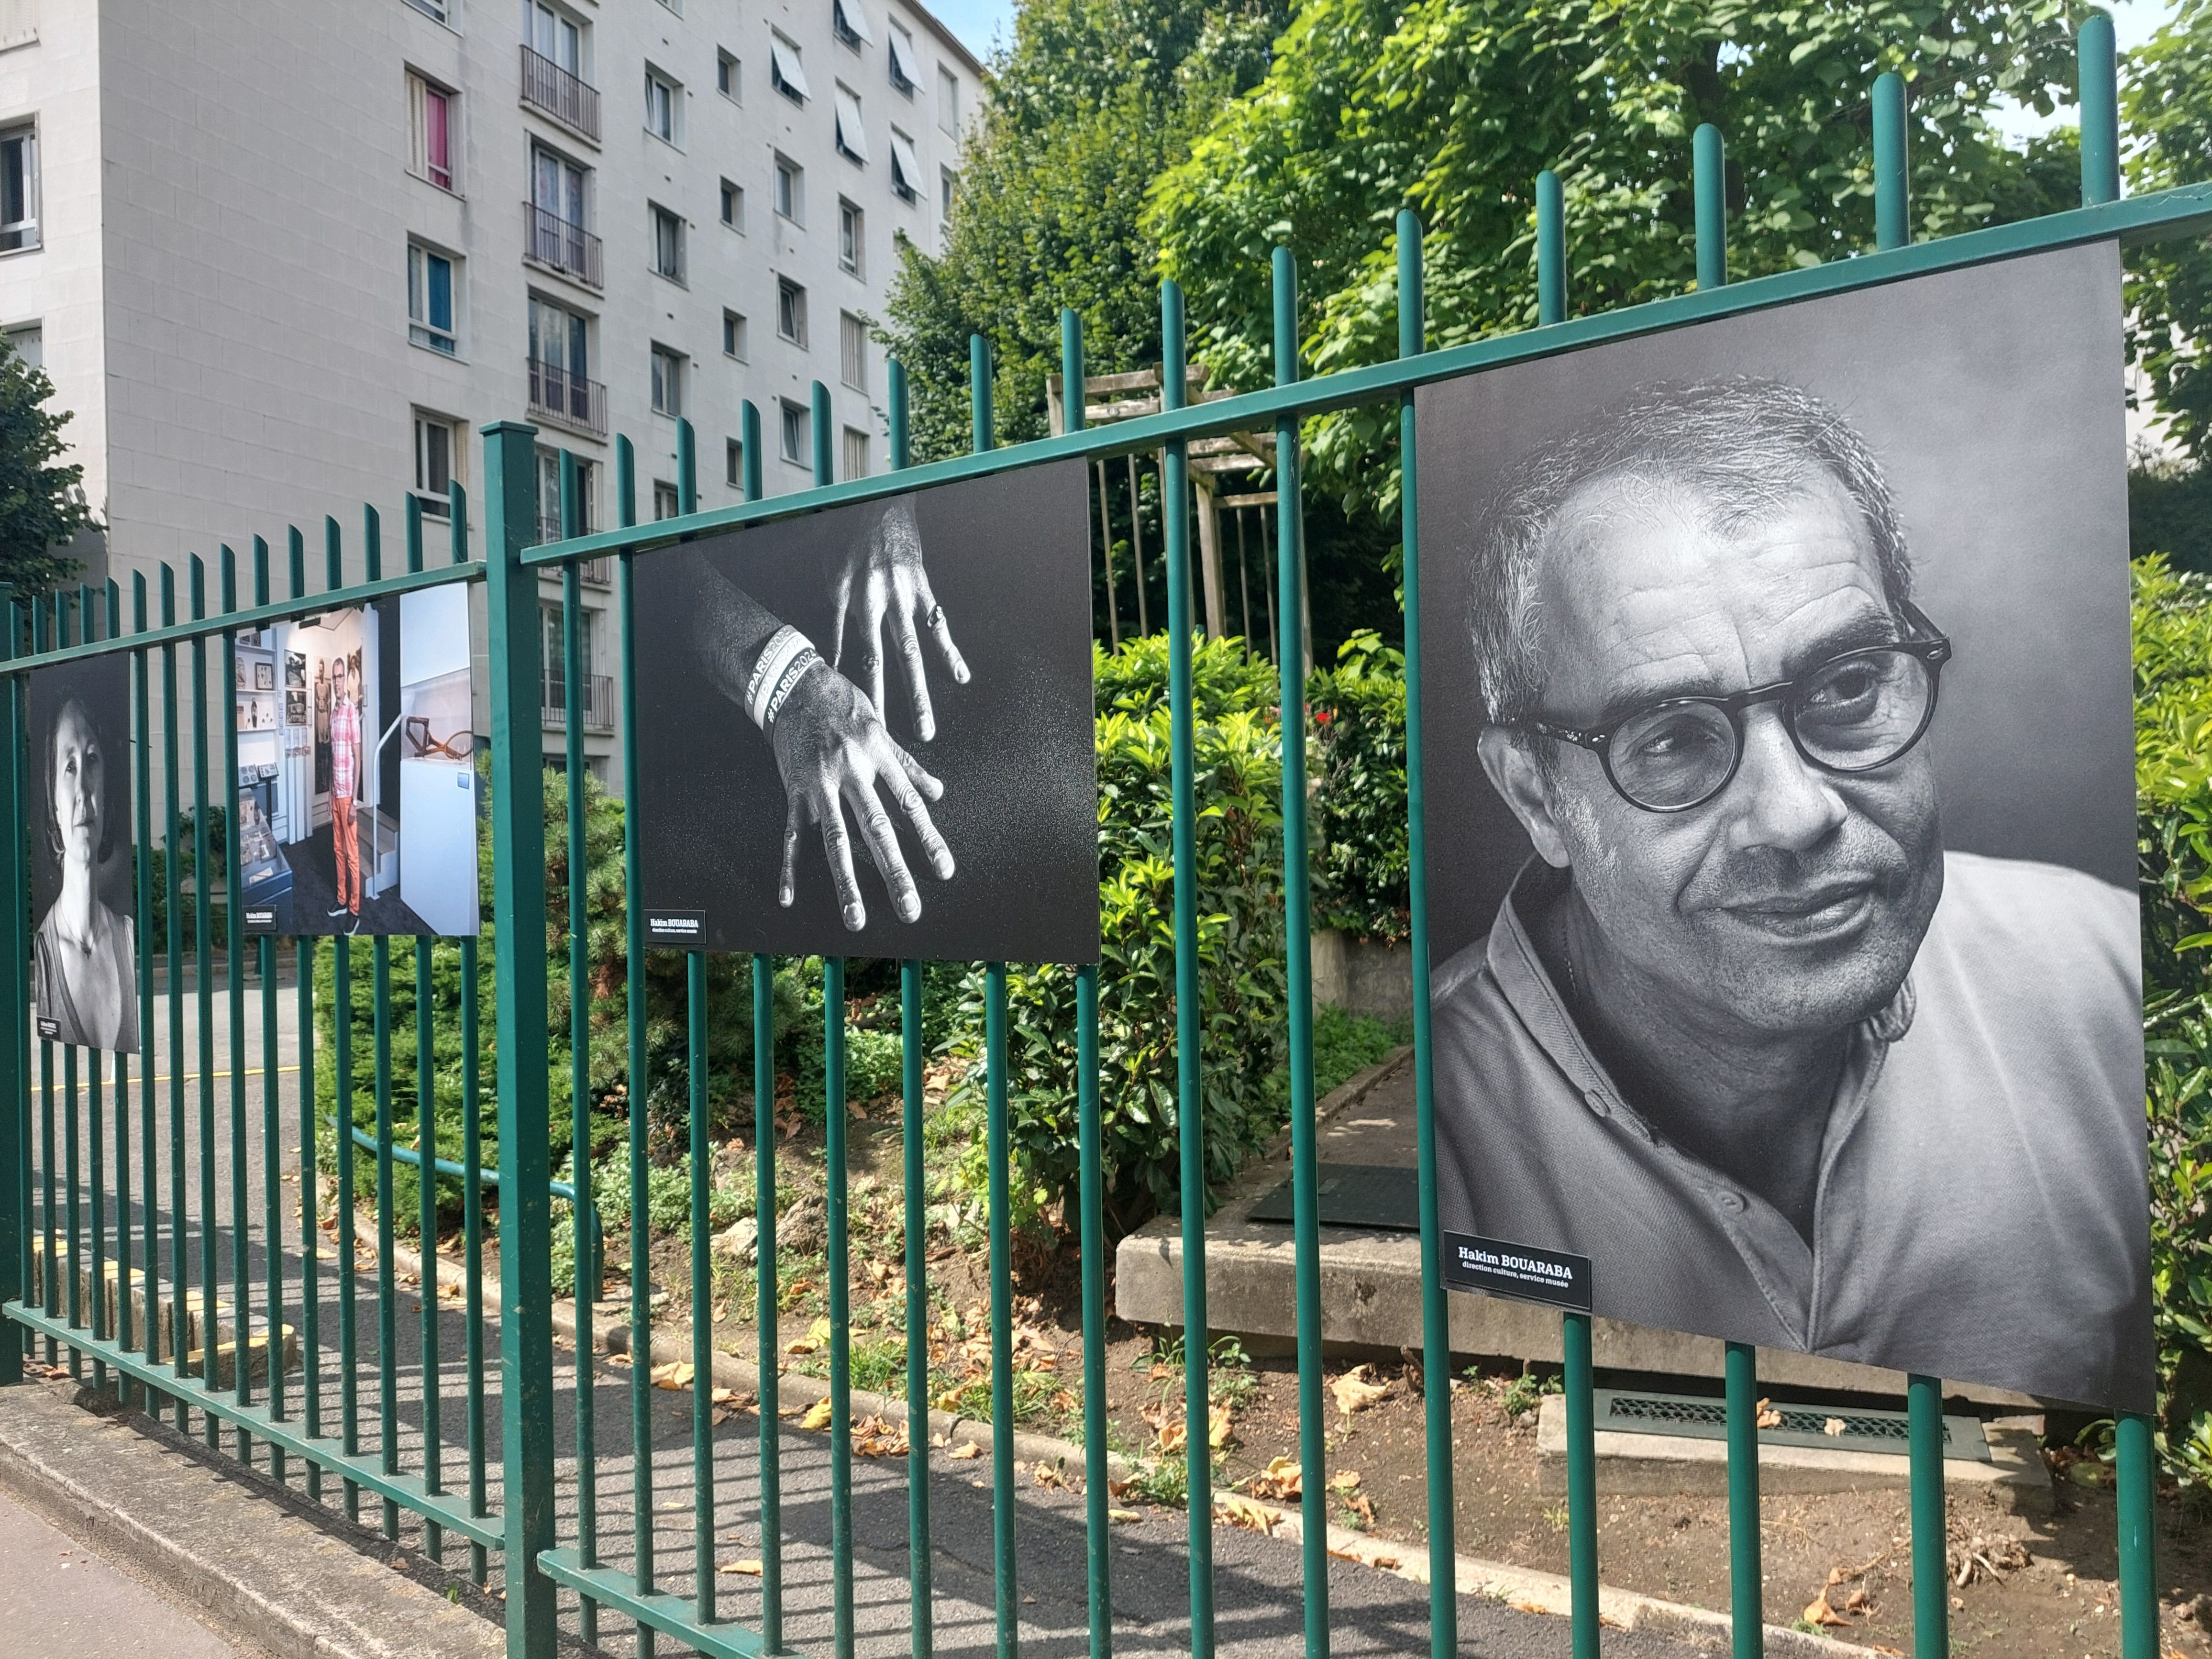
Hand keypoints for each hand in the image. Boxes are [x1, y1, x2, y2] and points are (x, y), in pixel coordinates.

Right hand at [769, 659, 954, 928]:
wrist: (794, 683)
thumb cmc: (844, 705)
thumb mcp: (882, 729)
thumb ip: (909, 766)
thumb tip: (937, 794)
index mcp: (879, 758)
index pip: (909, 807)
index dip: (928, 840)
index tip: (943, 871)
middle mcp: (852, 773)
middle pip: (876, 830)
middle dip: (894, 871)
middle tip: (909, 909)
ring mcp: (819, 784)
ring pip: (835, 839)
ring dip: (845, 882)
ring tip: (855, 917)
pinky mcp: (793, 789)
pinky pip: (791, 833)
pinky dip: (788, 866)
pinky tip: (788, 896)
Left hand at [829, 498, 968, 739]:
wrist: (880, 505)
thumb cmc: (850, 542)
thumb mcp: (829, 574)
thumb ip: (832, 614)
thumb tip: (826, 655)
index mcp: (843, 597)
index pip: (840, 651)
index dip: (841, 684)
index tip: (844, 715)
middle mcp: (872, 600)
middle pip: (876, 661)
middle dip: (880, 702)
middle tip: (882, 735)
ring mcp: (901, 596)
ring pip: (910, 653)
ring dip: (918, 694)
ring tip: (925, 728)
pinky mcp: (923, 590)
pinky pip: (938, 625)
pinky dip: (950, 652)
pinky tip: (961, 676)